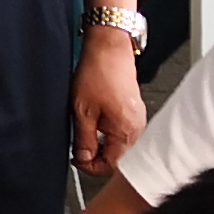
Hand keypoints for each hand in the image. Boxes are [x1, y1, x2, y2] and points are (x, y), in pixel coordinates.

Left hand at [72, 31, 145, 174]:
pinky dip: (107, 132)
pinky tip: (95, 121)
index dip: (90, 166)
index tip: (76, 158)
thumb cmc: (98, 72)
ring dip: (100, 143)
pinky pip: (121, 131)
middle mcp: (136, 127)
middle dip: (96, 155)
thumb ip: (83, 139)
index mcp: (127, 131)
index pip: (112, 165)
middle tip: (78, 147)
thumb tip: (83, 157)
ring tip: (85, 131)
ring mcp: (137, 119)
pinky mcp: (133, 110)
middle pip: (118, 157)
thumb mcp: (82, 110)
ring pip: (119, 145)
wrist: (108, 47)